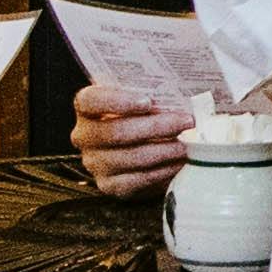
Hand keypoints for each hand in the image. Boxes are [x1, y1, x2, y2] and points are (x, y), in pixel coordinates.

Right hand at [72, 75, 208, 192]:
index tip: (148, 101)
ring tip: (187, 144)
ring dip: (163, 150)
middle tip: (185, 121)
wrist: (143, 146)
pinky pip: (137, 180)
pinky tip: (179, 162)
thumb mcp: (145, 96)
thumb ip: (153, 90)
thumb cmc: (146, 113)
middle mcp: (84, 135)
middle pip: (115, 132)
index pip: (91, 101)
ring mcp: (94, 162)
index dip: (117, 101)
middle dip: (155, 127)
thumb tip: (182, 86)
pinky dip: (162, 171)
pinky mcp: (109, 185)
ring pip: (129, 157)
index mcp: (86, 107)